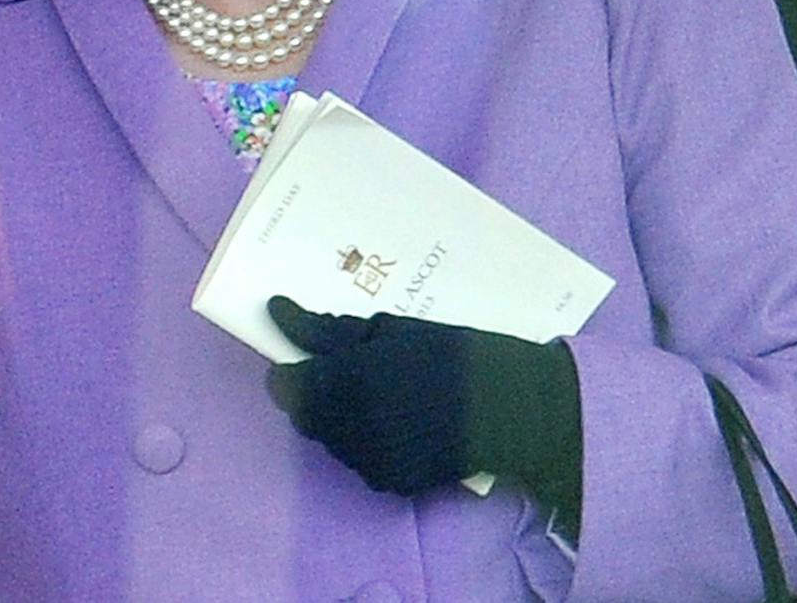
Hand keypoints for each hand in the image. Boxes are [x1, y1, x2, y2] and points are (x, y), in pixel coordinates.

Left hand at [264, 296, 580, 501]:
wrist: (515, 410)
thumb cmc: (460, 355)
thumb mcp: (398, 329)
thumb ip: (335, 330)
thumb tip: (281, 315)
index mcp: (348, 381)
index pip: (286, 384)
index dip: (290, 368)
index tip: (305, 354)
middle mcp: (350, 428)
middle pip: (305, 415)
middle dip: (316, 392)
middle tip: (347, 370)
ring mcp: (369, 461)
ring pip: (331, 438)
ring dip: (340, 415)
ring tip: (382, 392)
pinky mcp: (389, 481)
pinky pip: (360, 458)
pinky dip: (368, 438)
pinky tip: (400, 418)